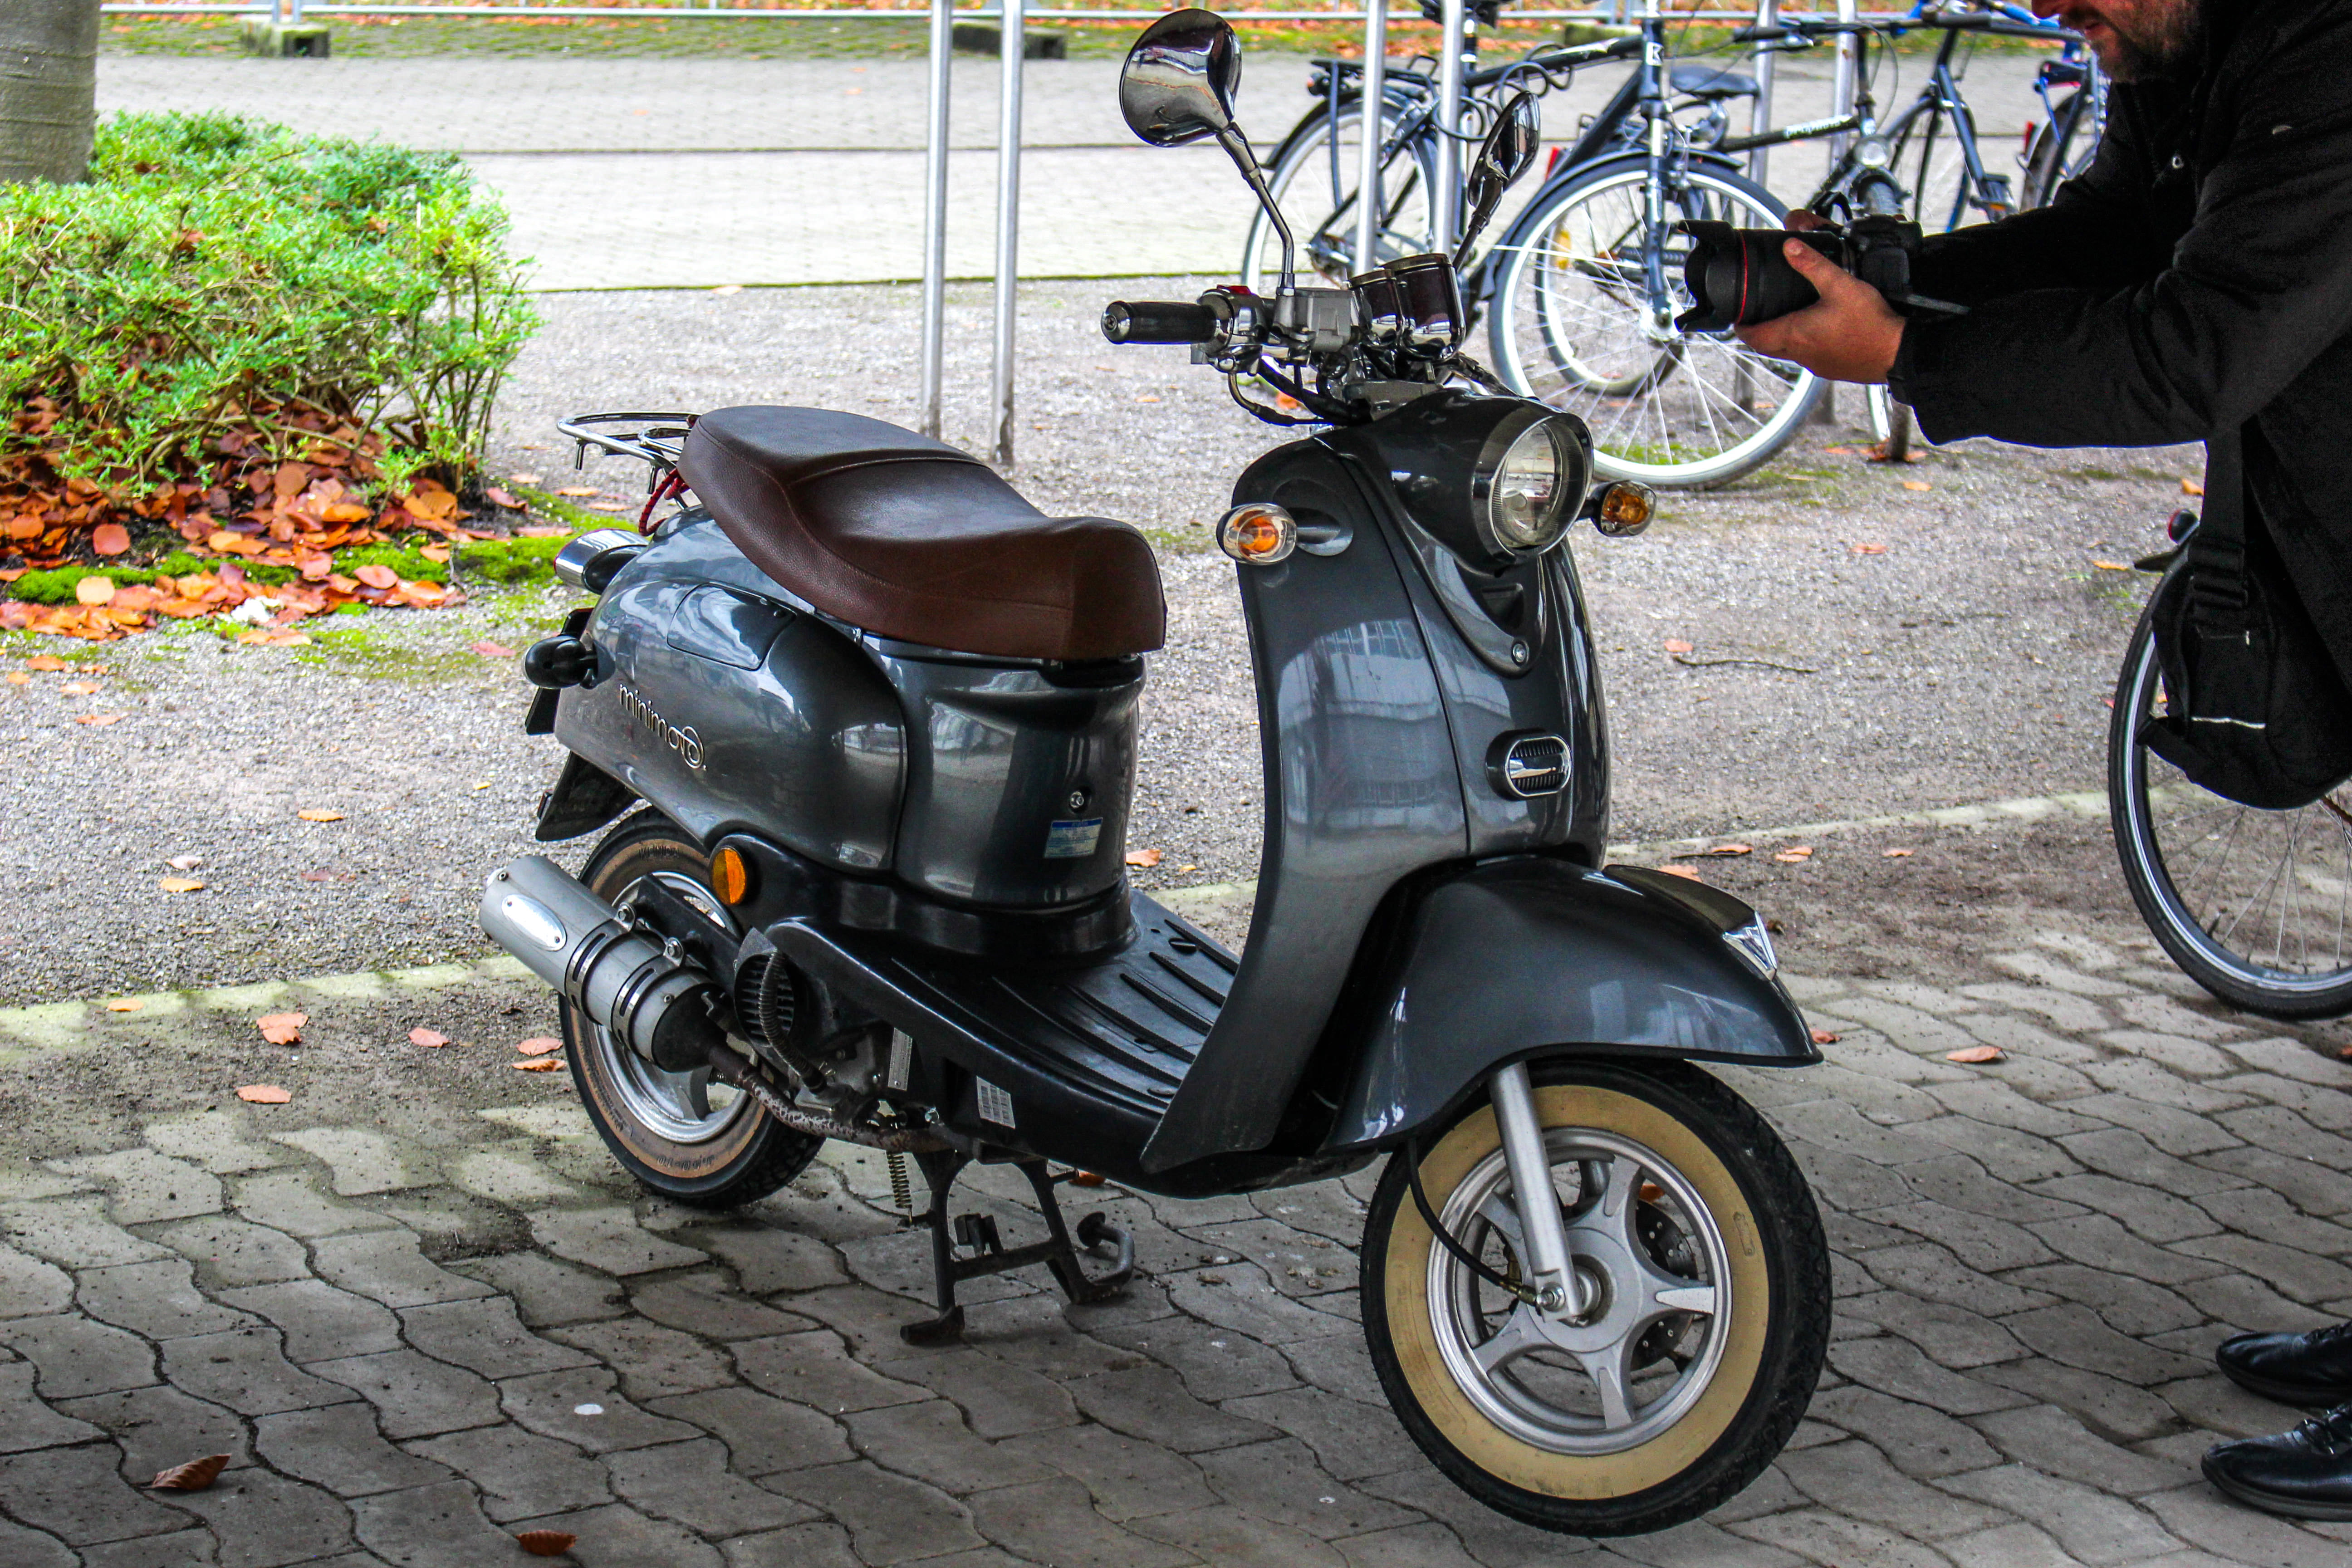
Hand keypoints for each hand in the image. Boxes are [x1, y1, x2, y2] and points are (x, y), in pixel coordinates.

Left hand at [1733, 238, 1905, 384]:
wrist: (1899, 353)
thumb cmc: (1871, 324)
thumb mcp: (1841, 285)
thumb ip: (1813, 265)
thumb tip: (1790, 246)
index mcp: (1795, 335)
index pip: (1752, 336)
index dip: (1740, 325)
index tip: (1736, 315)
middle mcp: (1801, 354)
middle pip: (1766, 346)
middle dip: (1758, 331)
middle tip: (1756, 315)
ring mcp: (1816, 365)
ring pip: (1787, 352)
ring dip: (1781, 337)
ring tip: (1785, 317)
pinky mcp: (1832, 368)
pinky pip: (1808, 357)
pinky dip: (1804, 344)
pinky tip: (1818, 330)